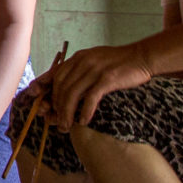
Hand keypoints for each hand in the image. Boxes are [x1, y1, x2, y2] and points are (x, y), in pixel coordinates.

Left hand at [39, 42, 153, 130]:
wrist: (142, 56)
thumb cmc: (119, 63)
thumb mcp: (95, 60)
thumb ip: (80, 70)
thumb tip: (65, 89)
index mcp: (78, 58)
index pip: (55, 75)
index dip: (45, 90)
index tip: (40, 104)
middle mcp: (83, 62)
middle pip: (61, 86)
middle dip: (56, 106)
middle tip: (56, 121)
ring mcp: (95, 69)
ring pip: (72, 94)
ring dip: (67, 112)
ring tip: (66, 126)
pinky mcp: (107, 78)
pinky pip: (90, 97)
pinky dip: (84, 111)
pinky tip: (83, 121)